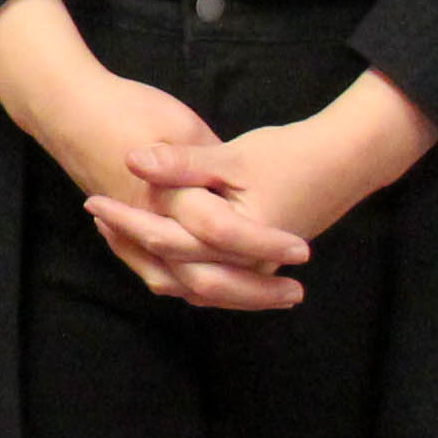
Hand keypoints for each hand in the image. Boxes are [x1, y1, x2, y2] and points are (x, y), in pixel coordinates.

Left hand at [90, 77, 437, 312]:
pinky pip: (205, 277)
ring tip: (114, 231)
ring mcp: (248, 270)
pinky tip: (151, 240)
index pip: (167, 240)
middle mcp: (241, 267)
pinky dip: (175, 262)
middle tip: (96, 215)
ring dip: (150, 258)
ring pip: (187, 282)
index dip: (126, 221)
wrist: (344, 162)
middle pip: (172, 268)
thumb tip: (132, 159)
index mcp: (234, 244)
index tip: (93, 201)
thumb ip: (182, 163)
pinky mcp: (251, 265)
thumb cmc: (291, 155)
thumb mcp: (232, 157)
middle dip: (131, 243)